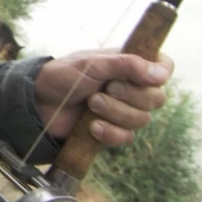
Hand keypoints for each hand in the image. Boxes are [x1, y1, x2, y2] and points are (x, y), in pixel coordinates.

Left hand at [33, 50, 172, 144]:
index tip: (150, 78)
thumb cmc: (62, 76)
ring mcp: (122, 110)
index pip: (163, 66)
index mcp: (128, 65)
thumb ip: (125, 65)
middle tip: (106, 88)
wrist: (38, 102)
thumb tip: (160, 73)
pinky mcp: (112, 130)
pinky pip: (126, 137)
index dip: (162, 73)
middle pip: (157, 98)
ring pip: (142, 119)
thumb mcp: (91, 64)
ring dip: (116, 112)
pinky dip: (110, 132)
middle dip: (131, 96)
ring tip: (91, 104)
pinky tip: (92, 126)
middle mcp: (130, 87)